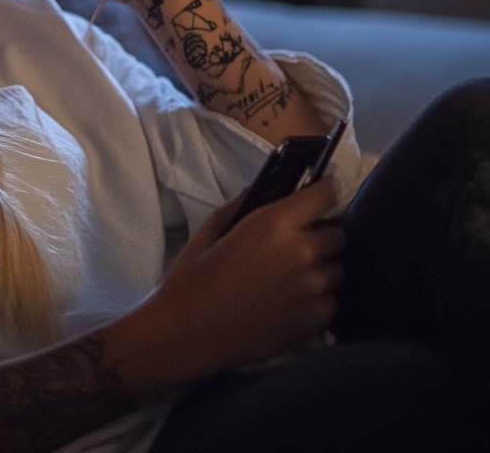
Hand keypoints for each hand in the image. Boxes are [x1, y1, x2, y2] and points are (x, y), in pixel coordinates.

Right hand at [145, 178, 345, 380]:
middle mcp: (301, 252)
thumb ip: (240, 206)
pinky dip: (318, 299)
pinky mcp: (315, 322)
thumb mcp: (209, 232)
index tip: (317, 196)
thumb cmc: (191, 279)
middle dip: (320, 234)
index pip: (325, 195)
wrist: (188, 334)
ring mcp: (312, 289)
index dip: (323, 192)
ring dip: (320, 268)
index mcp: (274, 224)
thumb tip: (262, 194)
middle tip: (296, 244)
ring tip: (293, 278)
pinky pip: (331, 301)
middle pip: (338, 234)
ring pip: (336, 269)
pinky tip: (292, 303)